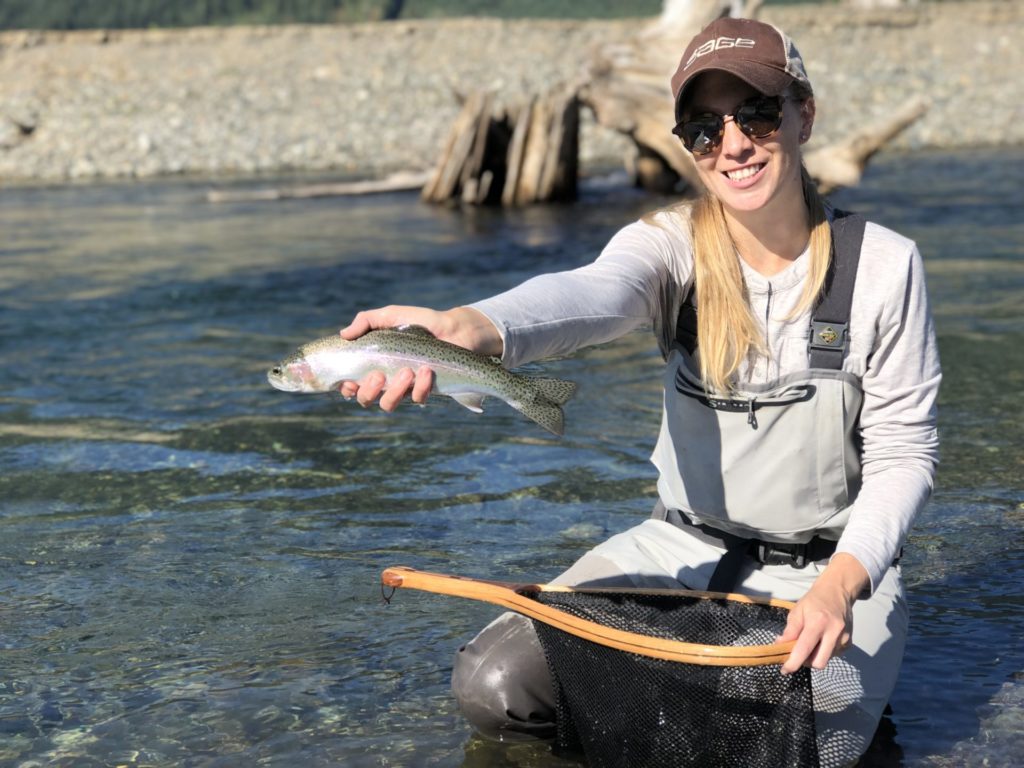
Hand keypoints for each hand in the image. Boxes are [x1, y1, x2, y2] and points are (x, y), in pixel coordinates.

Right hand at [338, 305, 501, 411]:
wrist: (454, 328)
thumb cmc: (420, 322)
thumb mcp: (391, 315)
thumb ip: (367, 321)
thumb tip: (344, 335)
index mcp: (374, 364)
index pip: (352, 383)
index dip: (346, 387)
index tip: (348, 381)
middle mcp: (387, 380)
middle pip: (366, 400)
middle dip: (368, 391)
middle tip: (378, 374)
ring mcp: (406, 388)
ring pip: (388, 404)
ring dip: (393, 391)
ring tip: (406, 372)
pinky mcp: (426, 391)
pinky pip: (417, 399)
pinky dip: (421, 386)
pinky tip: (427, 370)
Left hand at [779, 553, 868, 673]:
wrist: (837, 592)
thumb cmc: (814, 601)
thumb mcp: (797, 611)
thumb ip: (790, 631)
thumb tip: (780, 646)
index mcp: (818, 622)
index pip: (804, 649)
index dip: (793, 662)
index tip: (784, 670)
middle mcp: (834, 632)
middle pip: (818, 662)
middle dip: (806, 662)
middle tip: (798, 653)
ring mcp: (844, 638)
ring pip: (826, 660)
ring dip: (815, 656)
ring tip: (811, 641)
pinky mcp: (849, 642)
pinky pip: (833, 655)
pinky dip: (824, 652)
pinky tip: (822, 640)